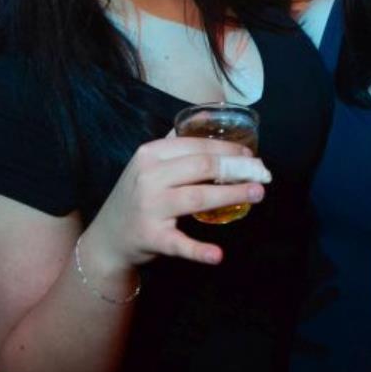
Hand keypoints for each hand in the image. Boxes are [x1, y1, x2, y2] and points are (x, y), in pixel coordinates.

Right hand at [85, 136, 270, 271]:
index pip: (197, 146)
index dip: (229, 149)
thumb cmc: (137, 196)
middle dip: (237, 168)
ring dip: (232, 195)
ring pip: (198, 198)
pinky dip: (199, 250)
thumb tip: (207, 116)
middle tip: (262, 174)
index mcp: (151, 154)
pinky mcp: (152, 237)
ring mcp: (150, 207)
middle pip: (202, 167)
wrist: (108, 237)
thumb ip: (174, 142)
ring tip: (257, 194)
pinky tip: (217, 255)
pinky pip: (179, 243)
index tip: (251, 155)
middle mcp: (149, 177)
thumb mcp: (148, 163)